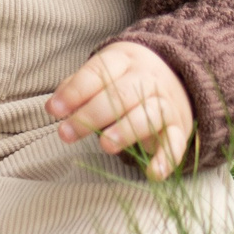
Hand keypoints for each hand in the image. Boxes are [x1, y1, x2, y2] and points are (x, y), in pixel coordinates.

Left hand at [47, 42, 193, 179]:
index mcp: (123, 60)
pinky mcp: (179, 127)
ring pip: (149, 114)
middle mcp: (147, 78)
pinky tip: (153, 173)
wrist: (176, 78)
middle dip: (92, 114)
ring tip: (105, 145)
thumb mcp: (101, 74)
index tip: (55, 110)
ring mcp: (166, 102)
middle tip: (67, 134)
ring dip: (126, 130)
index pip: (98, 72)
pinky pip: (176, 143)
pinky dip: (167, 159)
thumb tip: (54, 107)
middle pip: (121, 94)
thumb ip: (76, 88)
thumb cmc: (123, 80)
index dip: (75, 92)